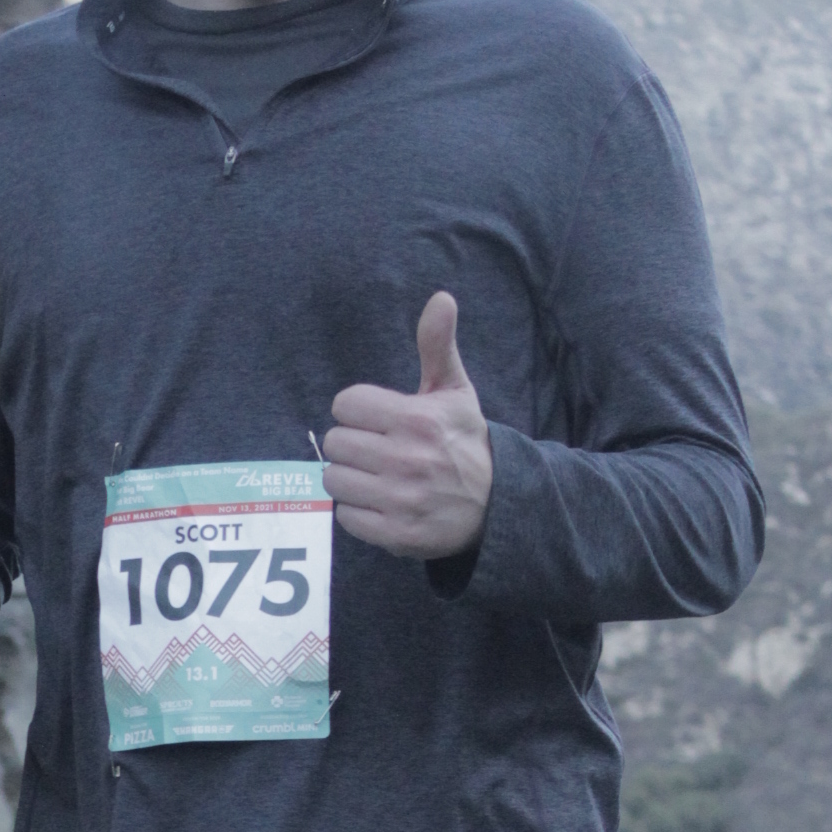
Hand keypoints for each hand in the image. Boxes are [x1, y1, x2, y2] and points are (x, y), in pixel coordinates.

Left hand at [322, 292, 494, 559]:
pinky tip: (381, 503)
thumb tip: (441, 297)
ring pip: (334, 479)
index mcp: (416, 419)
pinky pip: (345, 516)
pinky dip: (358, 511)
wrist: (497, 505)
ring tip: (376, 476)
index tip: (377, 419)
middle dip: (352, 444)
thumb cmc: (465, 442)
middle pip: (336, 443)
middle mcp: (406, 459)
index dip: (358, 410)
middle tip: (376, 450)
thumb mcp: (455, 391)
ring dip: (350, 478)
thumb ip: (438, 345)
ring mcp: (400, 499)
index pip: (346, 404)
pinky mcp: (395, 534)